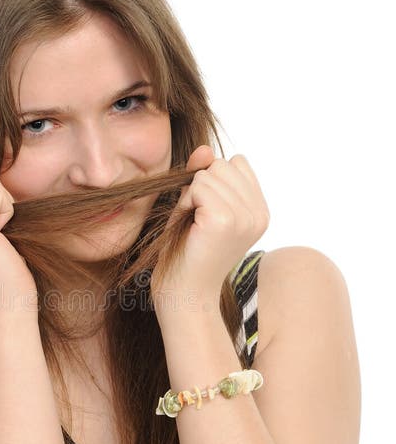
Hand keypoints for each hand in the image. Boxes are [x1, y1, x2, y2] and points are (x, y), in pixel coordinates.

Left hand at [150, 146, 269, 311]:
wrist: (184, 295)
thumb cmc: (186, 253)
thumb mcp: (197, 206)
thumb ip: (203, 175)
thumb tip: (205, 148)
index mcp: (260, 211)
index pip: (236, 163)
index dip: (212, 182)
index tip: (206, 215)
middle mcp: (260, 213)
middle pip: (221, 164)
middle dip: (200, 187)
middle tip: (196, 222)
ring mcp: (246, 217)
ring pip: (208, 173)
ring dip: (190, 197)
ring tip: (193, 227)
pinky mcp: (226, 220)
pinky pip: (197, 185)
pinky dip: (185, 203)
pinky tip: (189, 228)